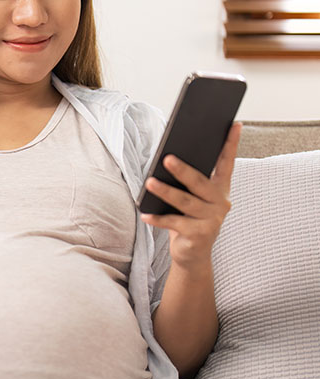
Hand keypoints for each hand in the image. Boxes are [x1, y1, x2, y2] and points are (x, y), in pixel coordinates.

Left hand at [140, 122, 241, 268]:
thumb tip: (169, 160)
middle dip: (183, 170)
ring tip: (149, 182)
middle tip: (167, 158)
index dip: (231, 144)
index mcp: (220, 189)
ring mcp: (212, 219)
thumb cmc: (189, 219)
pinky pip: (174, 223)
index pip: (227, 163)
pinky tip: (144, 214)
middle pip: (199, 182)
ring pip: (185, 202)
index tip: (234, 123)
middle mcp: (220, 202)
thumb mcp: (192, 199)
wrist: (193, 254)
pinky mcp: (200, 235)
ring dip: (165, 192)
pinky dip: (158, 219)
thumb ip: (188, 184)